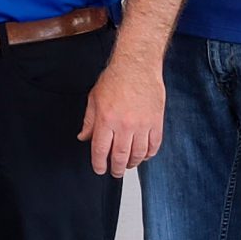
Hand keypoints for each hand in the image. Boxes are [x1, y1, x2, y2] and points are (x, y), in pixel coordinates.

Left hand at [78, 53, 162, 176]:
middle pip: (121, 157)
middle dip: (117, 169)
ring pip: (138, 154)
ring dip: (133, 163)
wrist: (137, 66)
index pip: (101, 150)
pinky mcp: (156, 122)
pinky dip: (149, 154)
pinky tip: (144, 155)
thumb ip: (89, 121)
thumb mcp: (94, 99)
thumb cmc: (115, 79)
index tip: (99, 169)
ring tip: (129, 165)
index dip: (99, 164)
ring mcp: (142, 125)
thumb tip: (84, 138)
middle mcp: (124, 125)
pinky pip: (154, 145)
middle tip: (115, 173)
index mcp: (106, 120)